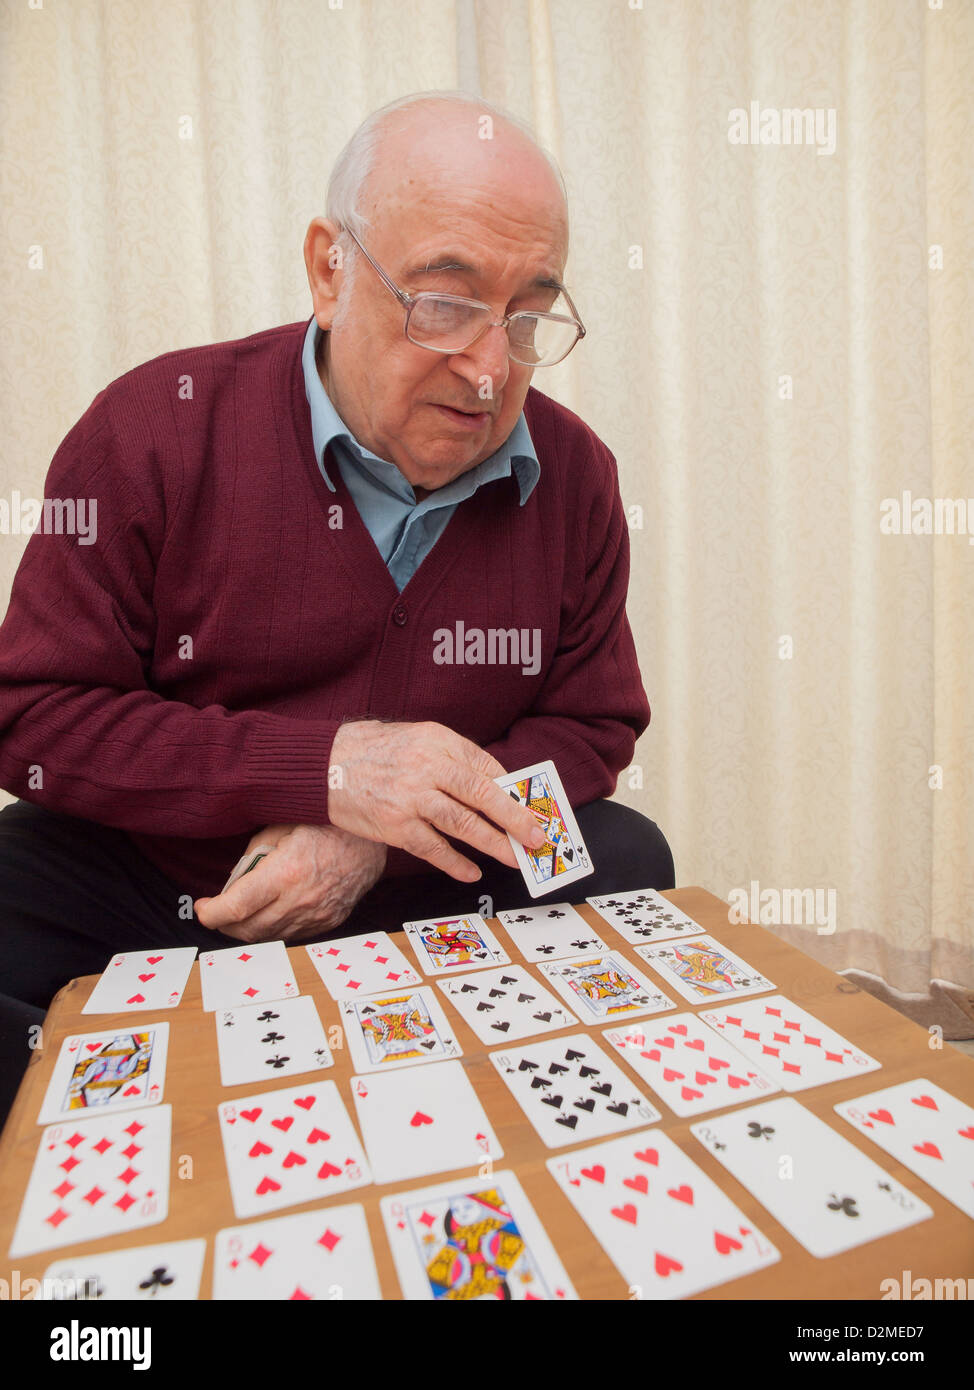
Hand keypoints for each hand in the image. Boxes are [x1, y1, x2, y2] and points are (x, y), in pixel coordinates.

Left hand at [193, 823, 386, 942]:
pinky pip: (292, 935)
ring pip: (269, 936)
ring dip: (248, 928)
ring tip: (240, 912)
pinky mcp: (329, 921)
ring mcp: (317, 915)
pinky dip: (274, 928)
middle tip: (216, 911)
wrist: (372, 834)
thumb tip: (236, 880)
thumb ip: (254, 856)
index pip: (237, 907)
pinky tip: (269, 912)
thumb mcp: (281, 826)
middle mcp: (301, 900)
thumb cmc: (326, 823)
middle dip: (225, 924)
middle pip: (248, 929)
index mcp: (286, 873)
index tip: (203, 908)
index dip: (212, 913)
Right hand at [327, 719, 545, 881]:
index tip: (530, 807)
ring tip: (514, 858)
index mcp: (438, 740)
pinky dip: (455, 862)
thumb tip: (491, 784)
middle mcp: (428, 766)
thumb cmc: (373, 750)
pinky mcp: (394, 826)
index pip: (485, 766)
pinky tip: (472, 872)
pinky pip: (433, 848)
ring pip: (463, 824)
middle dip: (515, 818)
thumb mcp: (417, 737)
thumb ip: (452, 757)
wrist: (324, 765)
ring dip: (493, 844)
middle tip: (536, 837)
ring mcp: (411, 798)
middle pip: (482, 795)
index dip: (511, 790)